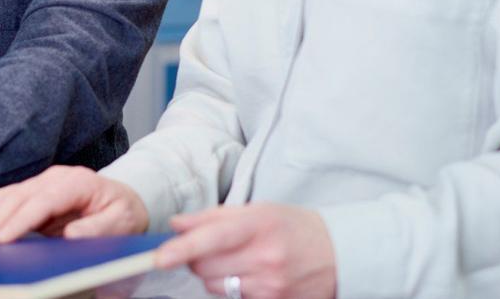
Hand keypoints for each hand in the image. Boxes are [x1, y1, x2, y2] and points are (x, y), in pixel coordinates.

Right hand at [0, 165, 148, 248]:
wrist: (123, 199)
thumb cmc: (122, 212)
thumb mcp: (121, 222)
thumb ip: (98, 228)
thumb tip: (72, 235)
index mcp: (77, 182)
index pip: (43, 200)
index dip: (20, 220)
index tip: (1, 239)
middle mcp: (55, 178)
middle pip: (18, 196)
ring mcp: (42, 183)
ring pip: (7, 196)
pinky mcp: (34, 193)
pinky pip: (7, 201)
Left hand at [155, 204, 336, 298]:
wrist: (339, 254)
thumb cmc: (293, 227)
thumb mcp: (258, 210)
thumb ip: (213, 217)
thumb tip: (177, 225)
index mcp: (260, 225)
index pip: (213, 238)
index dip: (183, 248)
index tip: (160, 257)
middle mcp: (265, 257)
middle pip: (205, 268)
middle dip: (196, 259)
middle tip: (210, 249)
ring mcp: (271, 286)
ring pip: (215, 287)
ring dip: (214, 276)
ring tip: (237, 262)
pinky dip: (234, 288)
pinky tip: (252, 276)